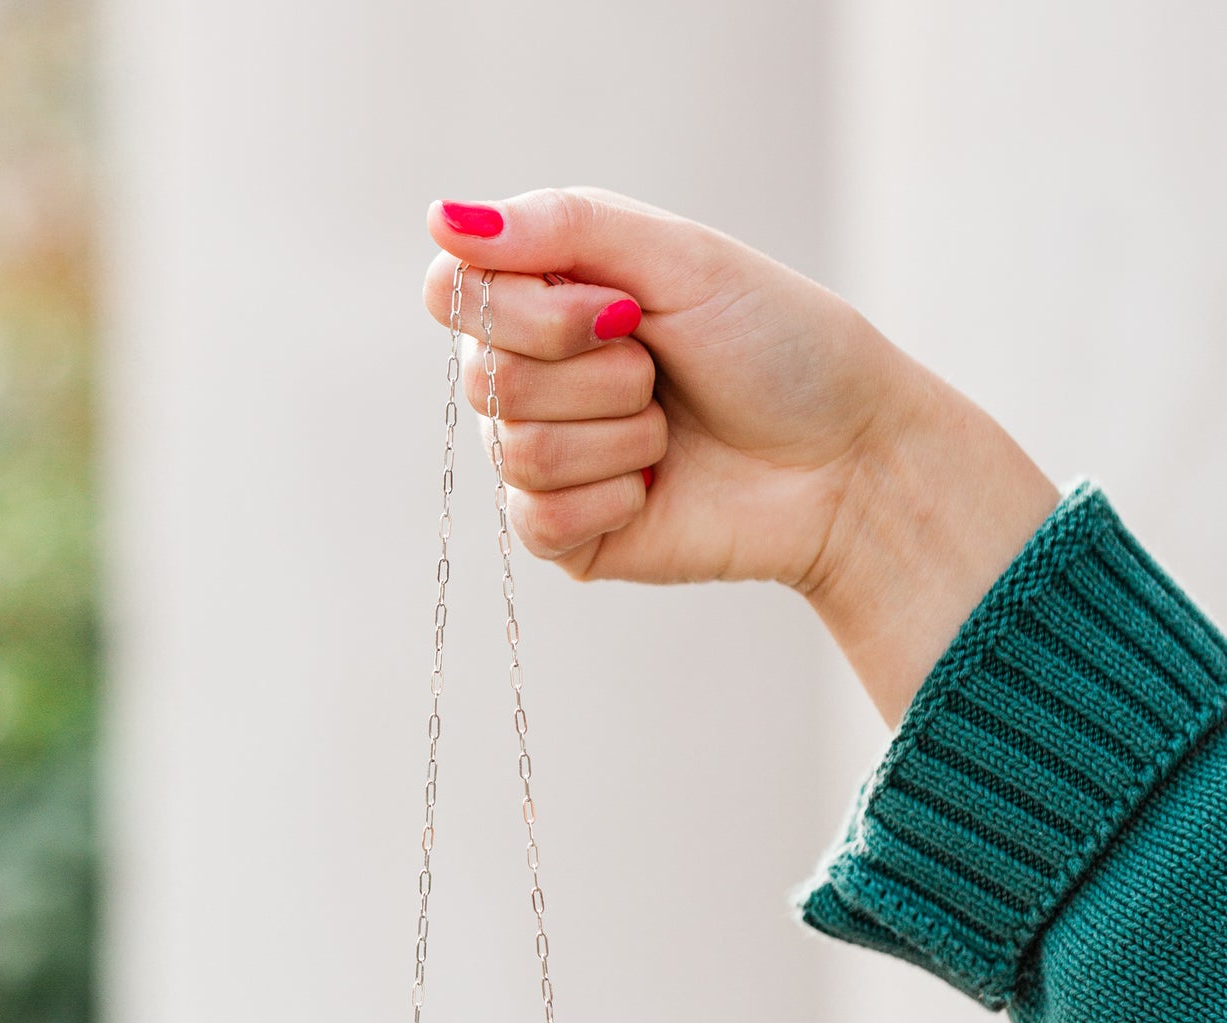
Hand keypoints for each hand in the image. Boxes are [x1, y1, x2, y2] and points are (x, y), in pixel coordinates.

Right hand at [424, 188, 1058, 724]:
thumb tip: (440, 220)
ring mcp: (543, 462)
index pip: (452, 294)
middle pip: (488, 377)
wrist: (846, 459)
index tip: (619, 306)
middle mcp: (531, 380)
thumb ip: (562, 228)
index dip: (527, 308)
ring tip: (671, 431)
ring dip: (620, 432)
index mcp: (546, 301)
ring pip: (518, 449)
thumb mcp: (680, 259)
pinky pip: (538, 517)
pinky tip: (655, 487)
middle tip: (662, 369)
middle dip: (598, 372)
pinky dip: (614, 497)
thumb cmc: (777, 348)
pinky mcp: (564, 537)